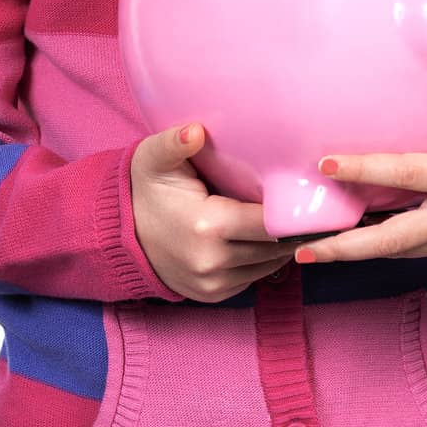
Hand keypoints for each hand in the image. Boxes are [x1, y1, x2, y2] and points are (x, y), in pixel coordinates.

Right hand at [131, 123, 309, 302]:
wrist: (118, 234)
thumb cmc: (145, 190)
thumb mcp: (154, 159)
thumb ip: (175, 143)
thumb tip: (195, 131)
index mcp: (207, 225)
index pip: (270, 223)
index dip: (292, 212)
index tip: (304, 197)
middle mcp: (212, 260)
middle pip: (275, 246)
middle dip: (292, 229)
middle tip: (308, 208)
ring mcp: (212, 283)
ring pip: (268, 266)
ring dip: (281, 246)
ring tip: (291, 223)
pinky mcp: (212, 295)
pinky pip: (251, 278)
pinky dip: (261, 261)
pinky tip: (263, 240)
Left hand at [295, 77, 426, 265]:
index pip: (411, 174)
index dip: (367, 169)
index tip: (327, 164)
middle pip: (394, 238)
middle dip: (348, 245)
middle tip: (304, 246)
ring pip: (399, 248)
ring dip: (355, 251)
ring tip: (307, 248)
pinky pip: (413, 247)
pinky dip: (380, 246)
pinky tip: (346, 238)